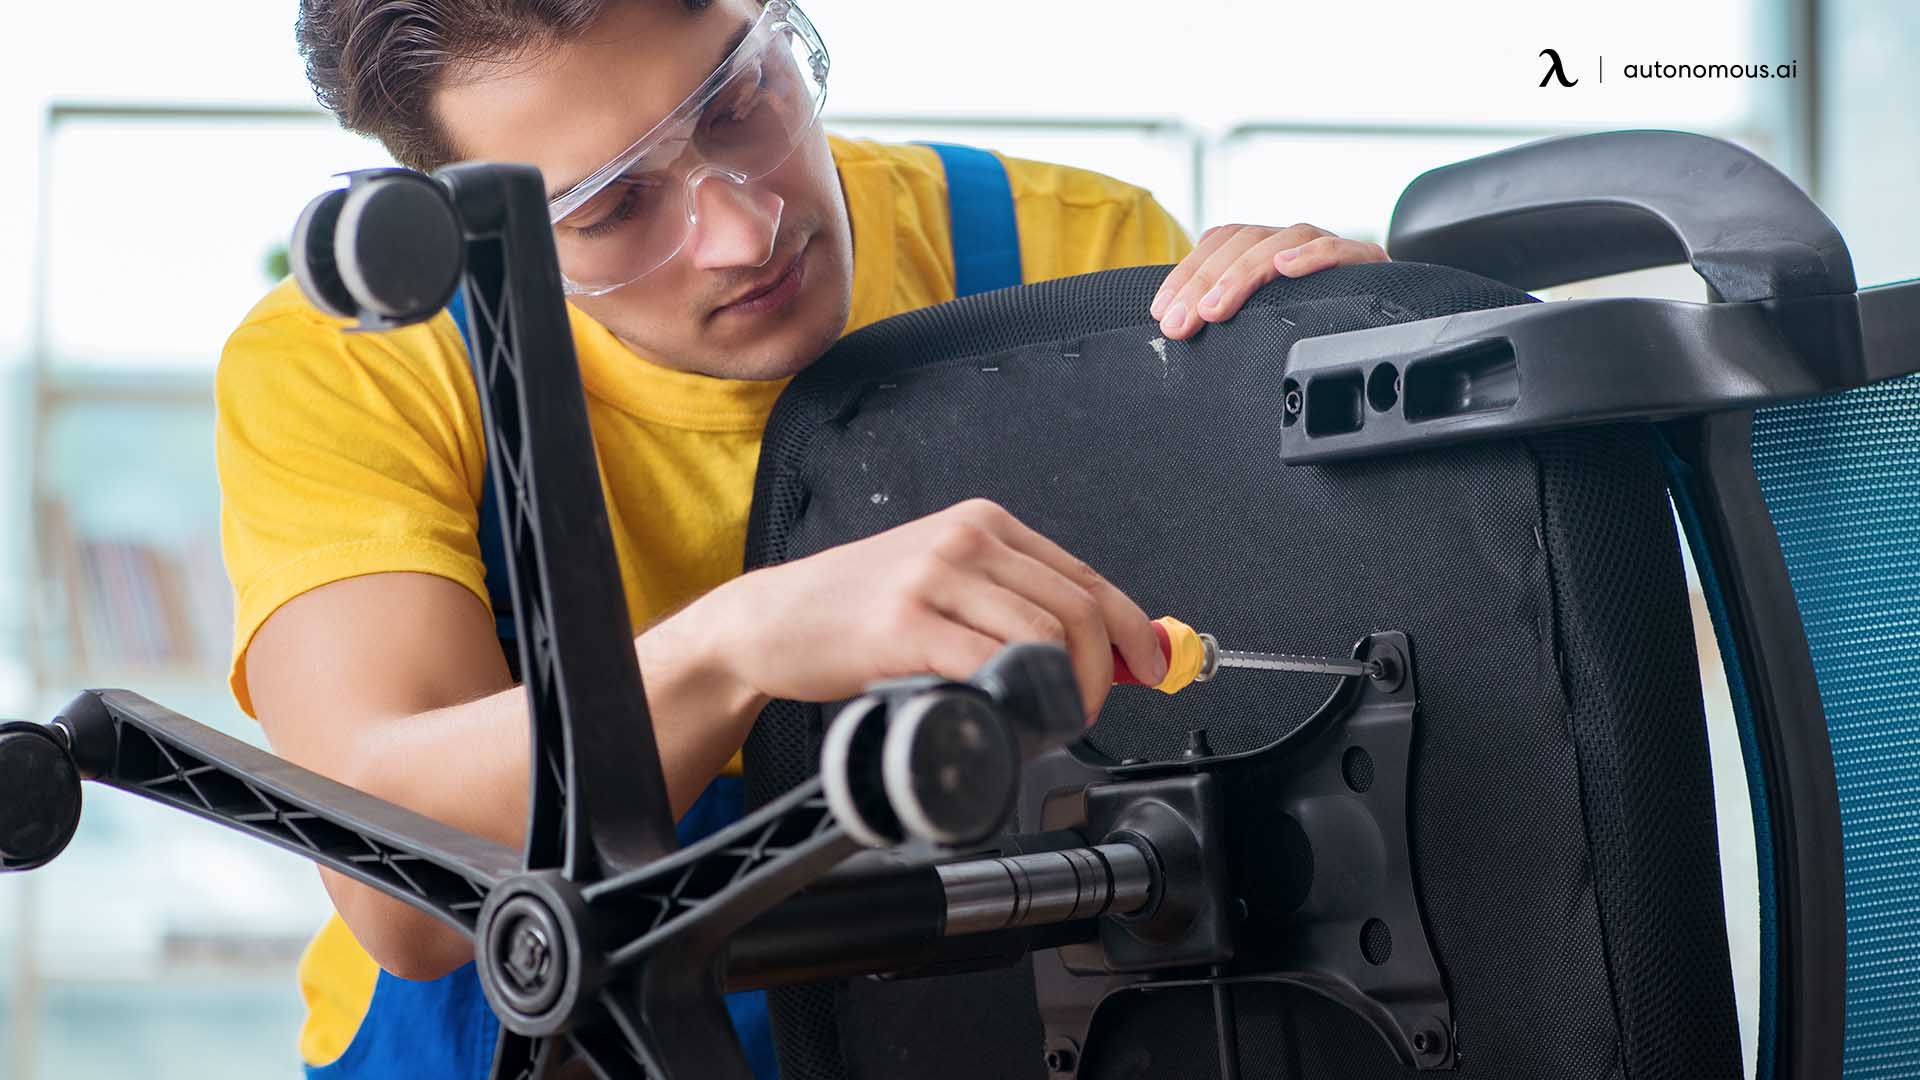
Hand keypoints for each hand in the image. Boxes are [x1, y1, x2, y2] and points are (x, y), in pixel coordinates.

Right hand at [697, 499, 1166, 722]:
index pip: (1086, 577)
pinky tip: (1009, 715)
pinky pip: (989, 662)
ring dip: (1065, 691)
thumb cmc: (854, 608)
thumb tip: (1093, 647)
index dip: (1132, 630)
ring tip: (1049, 718)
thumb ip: (1008, 602)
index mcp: (983, 523)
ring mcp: (935, 577)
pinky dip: (1016, 698)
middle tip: (1086, 708)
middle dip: (1102, 672)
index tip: (1151, 667)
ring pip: (1044, 636)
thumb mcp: (940, 580)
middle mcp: (965, 538)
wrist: (770, 620)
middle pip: (1077, 609)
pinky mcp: (905, 624)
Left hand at [1151, 223, 1389, 339]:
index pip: (1219, 242)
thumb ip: (1229, 317)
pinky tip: (1287, 268)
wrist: (1393, 322)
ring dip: (1242, 274)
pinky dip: (1313, 255)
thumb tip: (1177, 330)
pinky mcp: (1366, 262)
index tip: (1160, 311)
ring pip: (1283, 239)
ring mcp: (1330, 247)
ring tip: (1215, 307)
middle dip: (1203, 282)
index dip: (1185, 273)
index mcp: (1267, 250)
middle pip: (1243, 241)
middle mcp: (1295, 242)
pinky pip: (1341, 249)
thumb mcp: (1263, 324)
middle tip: (1180, 323)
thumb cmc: (1317, 327)